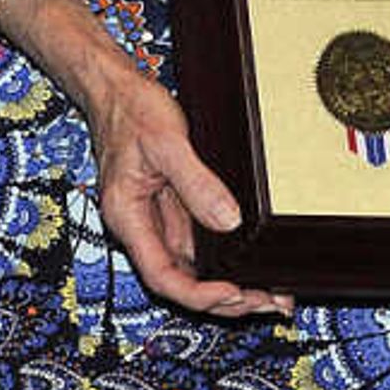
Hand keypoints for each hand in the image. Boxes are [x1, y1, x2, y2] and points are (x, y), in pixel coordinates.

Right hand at [0, 0, 288, 321]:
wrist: (115, 87)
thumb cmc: (129, 109)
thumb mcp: (166, 142)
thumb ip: (196, 183)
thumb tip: (229, 221)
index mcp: (128, 217)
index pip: (162, 275)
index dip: (198, 294)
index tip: (234, 293)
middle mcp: (142, 226)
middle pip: (182, 281)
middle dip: (225, 299)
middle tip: (270, 302)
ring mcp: (159, 218)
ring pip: (195, 266)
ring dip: (232, 283)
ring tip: (274, 291)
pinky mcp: (174, 206)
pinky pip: (202, 242)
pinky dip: (228, 257)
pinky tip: (253, 261)